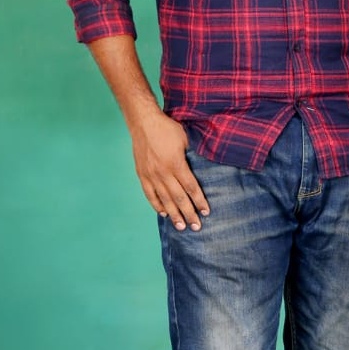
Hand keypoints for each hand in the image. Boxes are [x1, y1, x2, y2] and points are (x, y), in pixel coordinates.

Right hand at [130, 110, 208, 230]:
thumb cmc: (167, 128)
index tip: (206, 212)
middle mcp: (163, 173)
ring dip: (174, 214)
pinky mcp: (142, 175)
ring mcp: (151, 175)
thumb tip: (203, 167)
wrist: (143, 122)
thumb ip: (192, 156)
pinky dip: (157, 205)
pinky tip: (164, 214)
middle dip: (189, 214)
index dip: (199, 201)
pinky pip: (150, 194)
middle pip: (179, 198)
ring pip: (164, 200)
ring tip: (181, 227)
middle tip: (196, 227)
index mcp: (176, 164)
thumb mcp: (185, 139)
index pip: (191, 188)